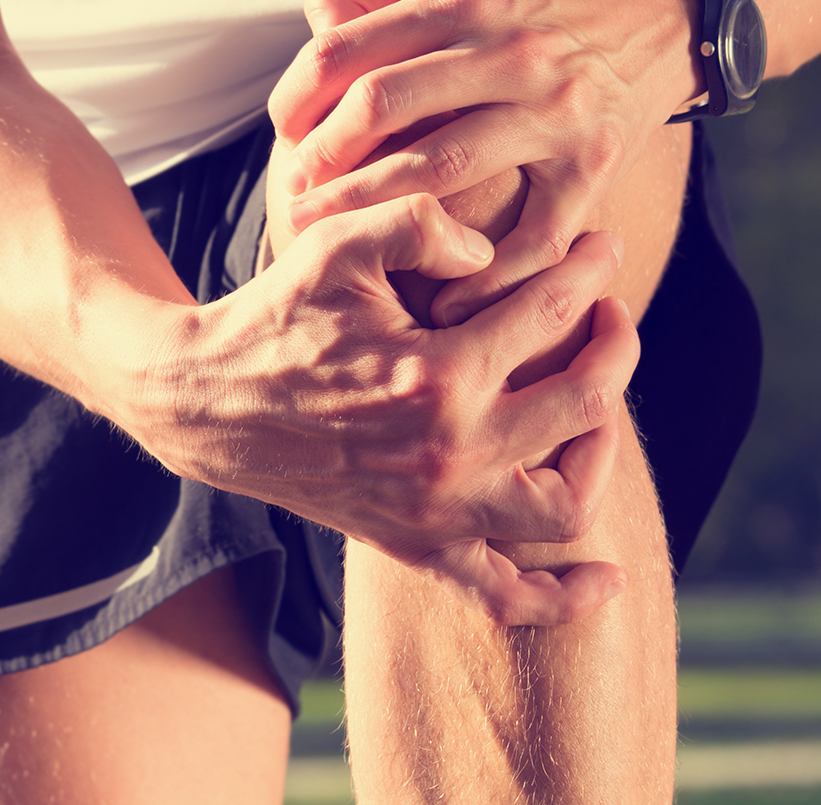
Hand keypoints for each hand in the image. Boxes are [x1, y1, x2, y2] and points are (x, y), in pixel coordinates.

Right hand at [130, 194, 638, 625]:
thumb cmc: (274, 314)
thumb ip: (421, 221)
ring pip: (566, 505)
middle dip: (615, 345)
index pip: (553, 314)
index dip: (590, 270)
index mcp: (437, 375)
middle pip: (586, 404)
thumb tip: (495, 251)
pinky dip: (562, 598)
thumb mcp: (336, 242)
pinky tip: (605, 578)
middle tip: (609, 312)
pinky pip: (504, 596)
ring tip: (595, 410)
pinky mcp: (413, 544)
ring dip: (602, 453)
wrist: (205, 401)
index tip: (601, 246)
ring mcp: (433, 511)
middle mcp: (447, 455)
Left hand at [267, 0, 699, 325]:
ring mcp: (557, 112)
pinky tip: (437, 297)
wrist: (656, 12)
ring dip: (374, 210)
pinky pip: (533, 236)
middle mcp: (512, 51)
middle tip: (294, 196)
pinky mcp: (595, 166)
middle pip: (384, 106)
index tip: (284, 134)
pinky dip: (483, 275)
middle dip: (323, 159)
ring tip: (331, 236)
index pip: (347, 51)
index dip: (297, 99)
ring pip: (442, 169)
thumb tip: (315, 27)